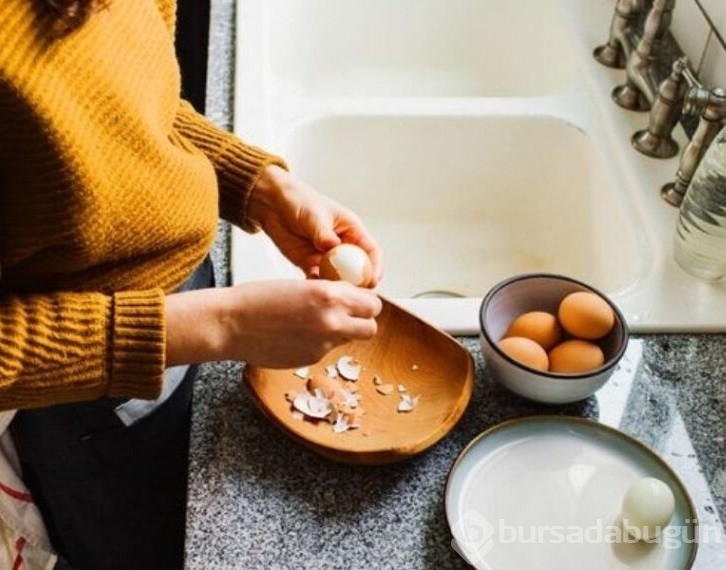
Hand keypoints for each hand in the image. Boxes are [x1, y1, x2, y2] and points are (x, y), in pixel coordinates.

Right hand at [165, 279, 382, 367]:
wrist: (230, 324)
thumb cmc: (259, 299)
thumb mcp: (303, 286)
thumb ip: (331, 294)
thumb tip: (352, 299)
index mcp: (330, 296)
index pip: (372, 304)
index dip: (366, 303)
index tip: (358, 301)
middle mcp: (331, 322)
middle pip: (371, 328)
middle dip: (363, 321)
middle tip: (349, 315)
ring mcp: (322, 344)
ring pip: (350, 340)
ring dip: (342, 333)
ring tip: (318, 323)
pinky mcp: (310, 359)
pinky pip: (327, 350)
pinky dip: (320, 343)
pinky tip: (298, 334)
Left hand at [248, 165, 382, 284]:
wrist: (272, 204)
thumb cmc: (299, 200)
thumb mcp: (314, 215)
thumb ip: (323, 232)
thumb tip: (333, 246)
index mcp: (351, 231)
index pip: (371, 252)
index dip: (375, 267)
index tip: (372, 280)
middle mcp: (342, 246)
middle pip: (358, 271)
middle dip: (358, 284)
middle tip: (353, 294)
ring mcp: (326, 258)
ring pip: (338, 279)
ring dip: (337, 287)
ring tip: (331, 293)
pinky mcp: (309, 265)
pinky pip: (317, 280)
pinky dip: (317, 286)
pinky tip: (312, 288)